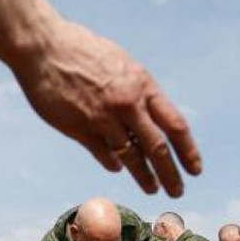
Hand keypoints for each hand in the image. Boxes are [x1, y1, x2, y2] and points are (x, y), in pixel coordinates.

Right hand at [0, 0, 200, 197]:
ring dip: (144, 176)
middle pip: (157, 149)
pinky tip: (118, 168)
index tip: (195, 169)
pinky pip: (103, 154)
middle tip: (178, 192)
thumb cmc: (82, 50)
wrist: (43, 48)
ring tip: (152, 189)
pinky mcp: (79, 129)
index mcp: (142, 86)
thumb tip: (152, 116)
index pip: (175, 125)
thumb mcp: (121, 63)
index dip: (188, 151)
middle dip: (171, 175)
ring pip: (131, 157)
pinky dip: (114, 164)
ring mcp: (103, 119)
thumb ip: (138, 91)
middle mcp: (127, 105)